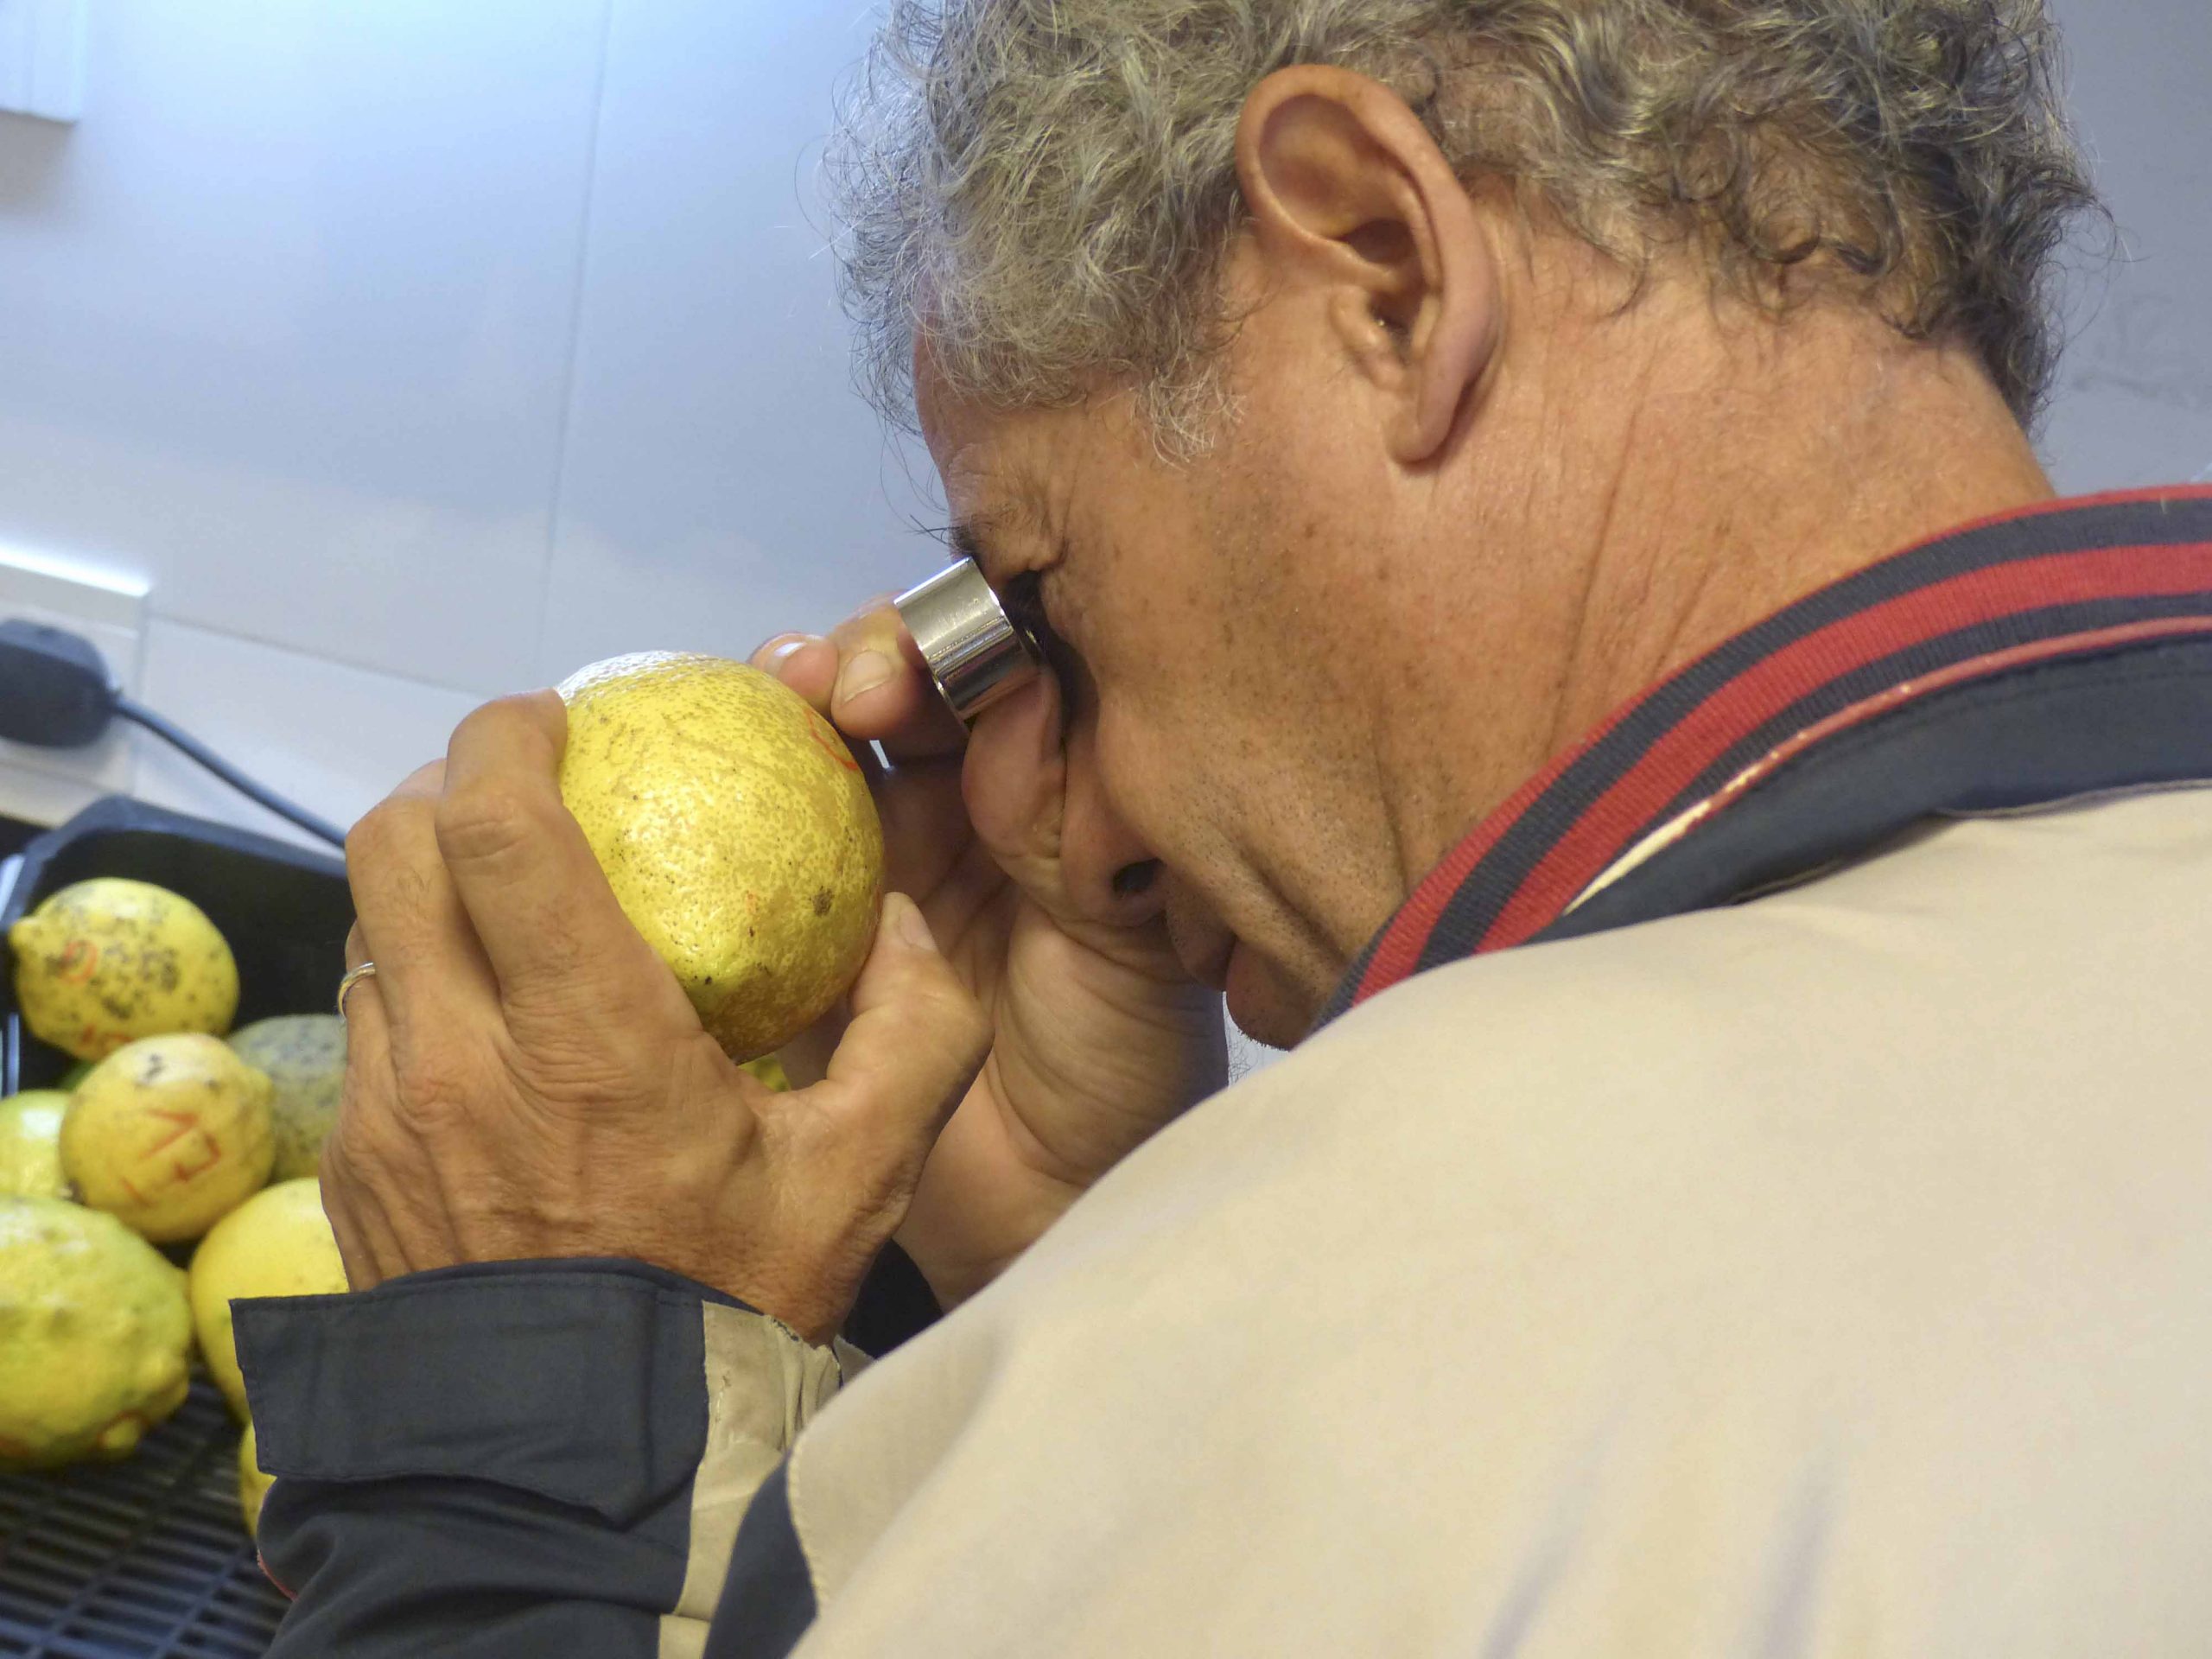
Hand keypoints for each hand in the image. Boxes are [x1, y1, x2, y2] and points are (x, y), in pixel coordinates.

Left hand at [325, 693, 991, 1343]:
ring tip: (505, 909)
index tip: (550, 717)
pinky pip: (369, 1028)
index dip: (504, 736)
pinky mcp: (361, 1170)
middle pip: (389, 846)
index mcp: (584, 1038)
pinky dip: (417, 985)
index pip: (492, 827)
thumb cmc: (728, 1307)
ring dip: (425, 890)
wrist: (596, 1464)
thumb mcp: (859, 1176)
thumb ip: (918, 1034)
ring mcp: (393, 1117)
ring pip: (369, 934)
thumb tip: (908, 925)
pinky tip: (488, 1028)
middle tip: (518, 787)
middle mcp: (460, 1060)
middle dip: (443, 783)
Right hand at [752, 609, 1225, 1308]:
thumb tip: (1019, 691)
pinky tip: (718, 772)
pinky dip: (729, 796)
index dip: (961, 640)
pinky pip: (752, 845)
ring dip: (793, 694)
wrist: (1048, 1202)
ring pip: (818, 742)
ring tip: (786, 684)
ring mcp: (869, 861)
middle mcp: (955, 807)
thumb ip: (1071, 819)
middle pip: (897, 684)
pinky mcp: (797, 926)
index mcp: (1047, 789)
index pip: (997, 672)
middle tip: (848, 687)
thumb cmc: (1117, 1069)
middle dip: (868, 656)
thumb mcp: (1125, 933)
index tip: (941, 662)